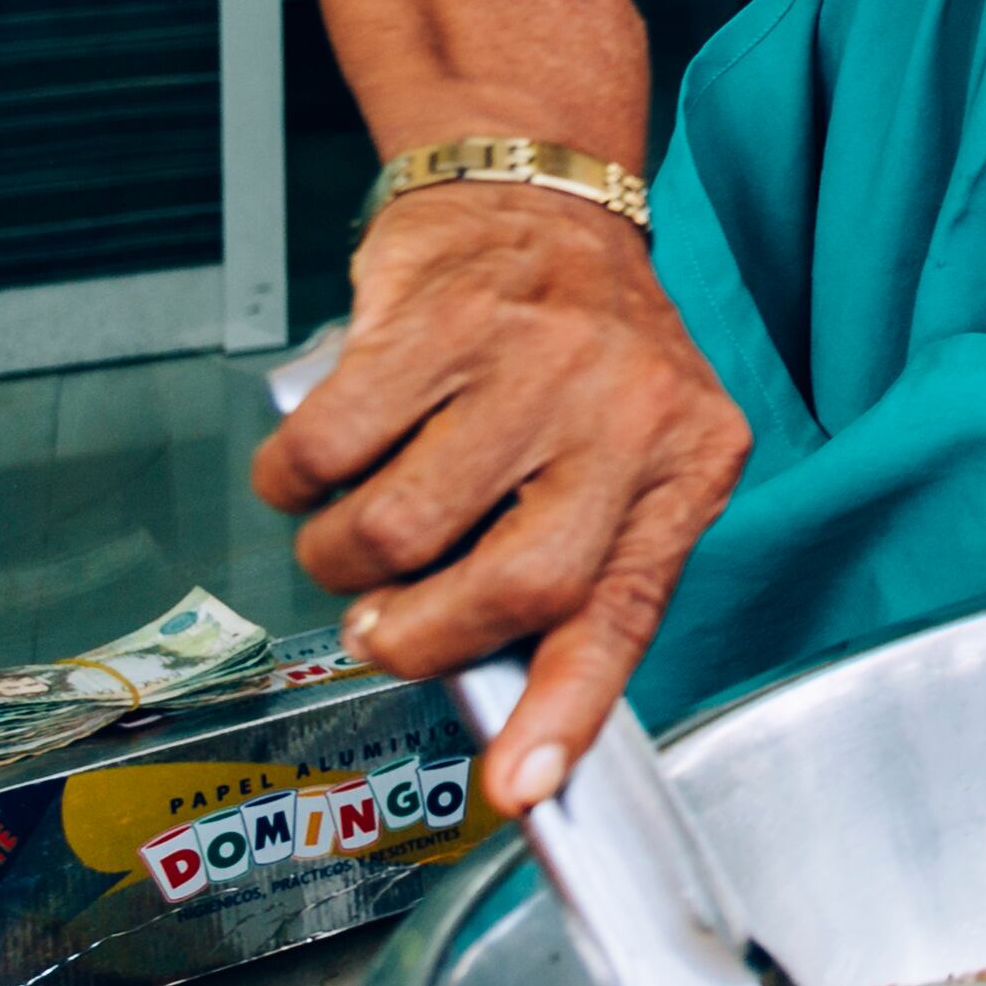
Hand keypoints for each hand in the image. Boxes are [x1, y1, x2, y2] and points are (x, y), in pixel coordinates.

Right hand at [252, 185, 750, 815]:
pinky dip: (297, 482)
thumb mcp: (625, 457)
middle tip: (381, 628)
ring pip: (399, 529)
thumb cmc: (575, 358)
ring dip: (343, 558)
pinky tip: (324, 459)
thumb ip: (578, 568)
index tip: (520, 787)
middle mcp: (628, 410)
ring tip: (355, 531)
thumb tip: (507, 717)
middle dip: (418, 639)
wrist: (537, 198)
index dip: (567, 708)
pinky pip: (327, 452)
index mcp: (688, 461)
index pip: (628, 610)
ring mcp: (536, 360)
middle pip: (513, 587)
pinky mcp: (441, 319)